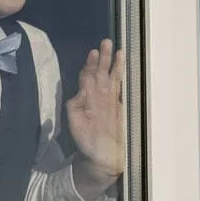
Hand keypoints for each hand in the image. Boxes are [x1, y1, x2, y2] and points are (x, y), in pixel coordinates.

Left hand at [66, 39, 124, 183]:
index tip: (93, 52)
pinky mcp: (120, 107)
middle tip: (105, 42)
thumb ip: (75, 107)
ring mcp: (110, 100)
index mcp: (87, 99)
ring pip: (112, 77)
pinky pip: (122, 88)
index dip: (90, 65)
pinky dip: (123, 77)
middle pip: (101, 73)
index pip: (88, 77)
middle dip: (103, 58)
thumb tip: (80, 92)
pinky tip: (125, 67)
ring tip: (116, 49)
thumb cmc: (85, 141)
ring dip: (113, 63)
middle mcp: (99, 96)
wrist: (101, 158)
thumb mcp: (74, 123)